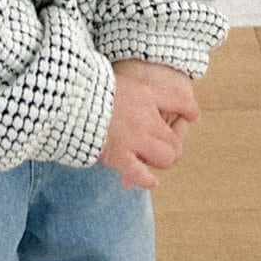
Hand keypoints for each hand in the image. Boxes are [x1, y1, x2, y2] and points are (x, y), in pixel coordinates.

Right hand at [99, 59, 200, 190]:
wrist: (69, 97)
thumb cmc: (90, 87)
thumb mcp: (118, 80)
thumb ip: (135, 93)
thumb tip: (139, 101)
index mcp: (145, 94)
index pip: (180, 101)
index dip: (189, 110)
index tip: (191, 115)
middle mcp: (145, 117)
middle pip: (175, 140)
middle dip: (171, 147)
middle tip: (162, 150)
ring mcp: (135, 138)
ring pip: (166, 158)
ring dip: (161, 162)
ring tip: (152, 161)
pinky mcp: (120, 156)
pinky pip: (144, 176)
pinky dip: (148, 180)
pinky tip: (149, 180)